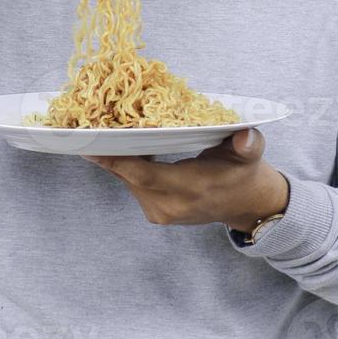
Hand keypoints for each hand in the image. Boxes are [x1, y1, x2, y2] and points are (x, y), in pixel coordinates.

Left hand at [82, 127, 289, 231]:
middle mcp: (170, 206)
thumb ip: (248, 144)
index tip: (90, 143)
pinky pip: (134, 185)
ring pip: (128, 180)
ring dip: (116, 158)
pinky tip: (121, 147)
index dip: (116, 160)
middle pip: (129, 176)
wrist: (246, 205)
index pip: (144, 175)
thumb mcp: (250, 154)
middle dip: (108, 152)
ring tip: (101, 131)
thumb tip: (245, 136)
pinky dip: (126, 167)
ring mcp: (161, 213)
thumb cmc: (243, 173)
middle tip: (87, 125)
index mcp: (191, 190)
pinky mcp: (156, 213)